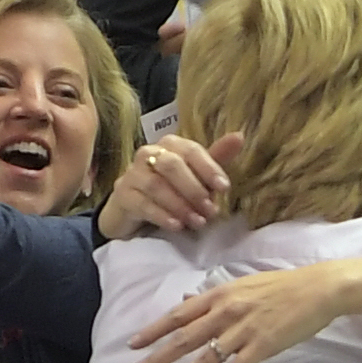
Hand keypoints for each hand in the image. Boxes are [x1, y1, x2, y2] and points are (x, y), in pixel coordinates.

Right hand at [97, 131, 239, 238]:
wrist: (133, 209)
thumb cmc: (171, 189)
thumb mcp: (196, 176)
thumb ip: (215, 159)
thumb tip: (239, 136)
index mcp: (170, 145)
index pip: (191, 150)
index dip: (209, 168)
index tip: (225, 188)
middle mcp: (148, 153)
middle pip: (171, 165)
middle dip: (194, 189)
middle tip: (211, 211)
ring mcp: (132, 174)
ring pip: (156, 185)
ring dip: (180, 205)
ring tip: (198, 222)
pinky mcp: (122, 195)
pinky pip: (142, 204)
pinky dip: (162, 215)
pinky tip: (177, 226)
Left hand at [125, 253, 346, 362]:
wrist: (317, 289)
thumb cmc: (279, 287)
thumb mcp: (240, 285)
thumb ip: (211, 297)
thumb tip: (184, 301)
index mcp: (218, 295)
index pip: (177, 315)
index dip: (153, 331)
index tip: (132, 345)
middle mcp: (225, 312)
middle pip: (183, 339)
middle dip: (154, 359)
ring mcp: (244, 330)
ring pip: (204, 358)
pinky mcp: (263, 346)